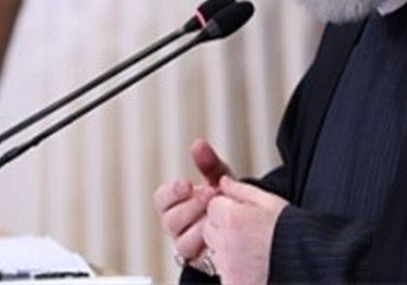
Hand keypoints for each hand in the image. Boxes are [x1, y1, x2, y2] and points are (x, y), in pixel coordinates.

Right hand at [153, 139, 234, 268]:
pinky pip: (198, 256)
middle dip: (192, 206)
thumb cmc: (225, 199)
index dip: (171, 192)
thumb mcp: (219, 178)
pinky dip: (211, 242)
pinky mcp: (199, 261)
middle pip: (170, 220)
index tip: (186, 184)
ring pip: (182, 240)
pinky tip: (223, 230)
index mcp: (175, 204)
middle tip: (211, 196)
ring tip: (219, 213)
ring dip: (201, 224)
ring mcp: (187, 245)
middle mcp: (177, 226)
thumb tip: (198, 143)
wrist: (245, 224)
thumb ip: (208, 163)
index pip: (161, 198)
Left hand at [203, 176, 287, 284]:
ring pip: (214, 251)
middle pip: (209, 228)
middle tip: (247, 231)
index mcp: (231, 218)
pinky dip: (233, 269)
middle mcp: (224, 243)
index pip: (213, 206)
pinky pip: (222, 272)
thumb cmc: (291, 232)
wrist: (307, 264)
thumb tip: (223, 182)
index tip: (242, 214)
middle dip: (222, 227)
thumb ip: (241, 189)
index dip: (228, 207)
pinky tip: (251, 266)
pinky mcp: (230, 283)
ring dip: (227, 249)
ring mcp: (226, 267)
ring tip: (252, 250)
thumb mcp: (270, 201)